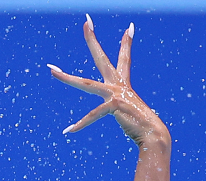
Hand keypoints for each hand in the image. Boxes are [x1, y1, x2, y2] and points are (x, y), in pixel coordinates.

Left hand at [48, 16, 170, 148]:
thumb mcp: (131, 112)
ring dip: (67, 78)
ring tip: (51, 71)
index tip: (129, 27)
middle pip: (102, 58)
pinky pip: (93, 115)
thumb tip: (120, 109)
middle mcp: (119, 85)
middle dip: (92, 39)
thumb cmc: (143, 126)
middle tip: (86, 21)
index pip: (125, 58)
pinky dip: (80, 125)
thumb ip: (123, 107)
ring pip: (86, 84)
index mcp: (124, 84)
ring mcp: (116, 94)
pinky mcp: (114, 106)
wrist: (154, 135)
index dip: (127, 42)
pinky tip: (68, 131)